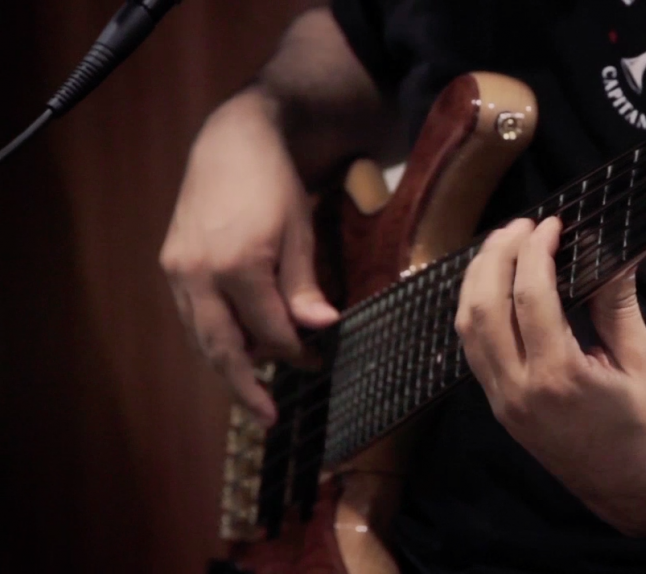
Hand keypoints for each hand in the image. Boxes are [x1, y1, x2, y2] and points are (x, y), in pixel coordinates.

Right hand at [160, 92, 339, 426]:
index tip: (316, 361)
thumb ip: (305, 286)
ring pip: (201, 336)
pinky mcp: (171, 264)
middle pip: (222, 347)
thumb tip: (320, 330)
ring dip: (226, 366)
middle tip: (268, 417)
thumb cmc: (275, 185)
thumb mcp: (301, 233)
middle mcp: (199, 273)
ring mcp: (179, 270)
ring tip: (252, 391)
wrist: (233, 141)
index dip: (295, 351)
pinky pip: (192, 316)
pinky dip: (212, 338)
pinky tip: (233, 350)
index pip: (270, 330)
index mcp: (238, 265)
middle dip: (245, 386)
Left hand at [455, 217, 645, 531]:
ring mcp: (504, 401)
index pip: (530, 295)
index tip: (551, 223)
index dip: (536, 251)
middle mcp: (520, 389)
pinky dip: (477, 311)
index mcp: (560, 376)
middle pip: (484, 306)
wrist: (636, 489)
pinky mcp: (500, 408)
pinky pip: (474, 350)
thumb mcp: (641, 362)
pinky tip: (493, 288)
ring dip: (477, 280)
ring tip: (501, 247)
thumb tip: (610, 252)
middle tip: (519, 225)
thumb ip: (617, 305)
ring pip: (468, 328)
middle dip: (496, 256)